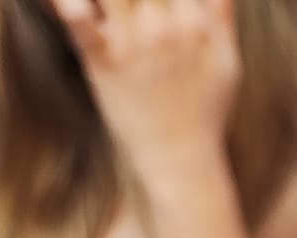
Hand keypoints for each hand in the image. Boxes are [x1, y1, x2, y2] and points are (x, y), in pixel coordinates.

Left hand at [53, 0, 240, 183]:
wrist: (183, 162)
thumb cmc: (205, 112)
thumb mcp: (228, 60)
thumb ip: (223, 11)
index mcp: (201, 21)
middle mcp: (169, 25)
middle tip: (136, 1)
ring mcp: (137, 43)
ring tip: (113, 6)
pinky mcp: (106, 62)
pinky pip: (80, 23)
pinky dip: (68, 8)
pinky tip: (67, 3)